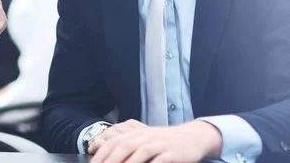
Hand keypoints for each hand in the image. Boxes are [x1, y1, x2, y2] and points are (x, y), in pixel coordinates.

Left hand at [90, 120, 222, 162]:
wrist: (192, 137)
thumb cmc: (164, 141)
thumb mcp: (145, 139)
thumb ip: (128, 146)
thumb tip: (109, 157)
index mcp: (136, 134)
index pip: (113, 143)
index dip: (101, 155)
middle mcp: (145, 137)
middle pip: (123, 148)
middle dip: (110, 161)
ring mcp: (159, 145)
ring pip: (139, 154)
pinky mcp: (173, 153)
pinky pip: (160, 161)